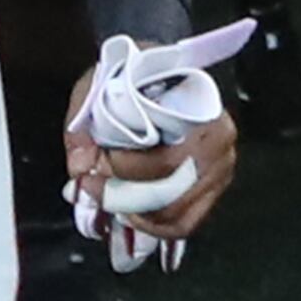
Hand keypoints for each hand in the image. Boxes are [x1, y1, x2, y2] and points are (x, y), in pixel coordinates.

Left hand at [66, 39, 241, 270]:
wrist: (163, 73)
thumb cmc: (136, 75)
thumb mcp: (102, 82)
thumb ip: (83, 118)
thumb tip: (80, 167)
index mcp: (200, 110)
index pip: (165, 161)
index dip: (124, 170)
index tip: (94, 163)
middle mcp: (219, 142)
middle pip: (169, 194)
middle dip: (123, 197)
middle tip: (91, 189)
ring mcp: (220, 169)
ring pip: (175, 215)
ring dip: (135, 214)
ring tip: (109, 200)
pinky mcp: (213, 188)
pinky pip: (185, 223)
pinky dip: (153, 227)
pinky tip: (131, 214)